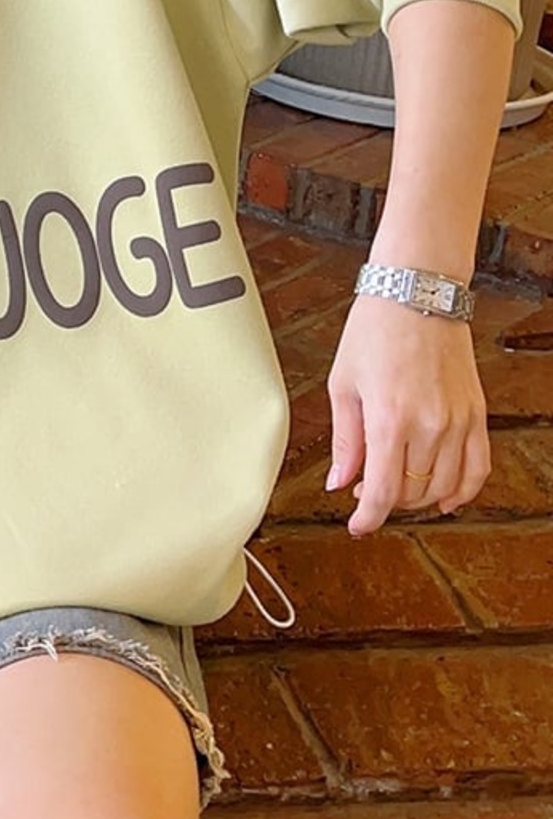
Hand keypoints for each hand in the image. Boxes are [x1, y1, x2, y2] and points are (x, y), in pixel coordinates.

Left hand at [326, 293, 490, 535]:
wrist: (416, 292)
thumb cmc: (375, 329)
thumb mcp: (343, 383)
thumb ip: (345, 439)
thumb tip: (340, 482)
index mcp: (389, 418)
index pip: (383, 491)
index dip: (368, 517)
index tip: (358, 525)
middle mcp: (429, 424)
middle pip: (412, 492)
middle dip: (386, 500)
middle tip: (366, 488)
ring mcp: (458, 420)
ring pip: (443, 487)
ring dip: (418, 497)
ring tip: (397, 485)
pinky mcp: (476, 413)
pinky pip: (478, 468)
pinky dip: (462, 490)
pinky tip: (445, 497)